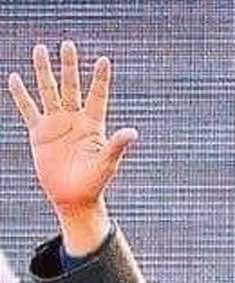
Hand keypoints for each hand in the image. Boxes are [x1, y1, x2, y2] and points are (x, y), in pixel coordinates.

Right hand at [8, 41, 136, 248]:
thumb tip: (133, 132)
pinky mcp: (39, 133)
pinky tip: (15, 78)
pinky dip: (21, 95)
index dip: (100, 80)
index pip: (98, 96)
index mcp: (93, 125)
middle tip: (67, 45)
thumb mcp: (107, 163)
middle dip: (69, 67)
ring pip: (49, 92)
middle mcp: (74, 120)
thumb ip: (117, 145)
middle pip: (71, 87)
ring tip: (40, 49)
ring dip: (44, 72)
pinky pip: (28, 109)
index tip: (104, 61)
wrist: (73, 199)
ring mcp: (56, 125)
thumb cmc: (94, 183)